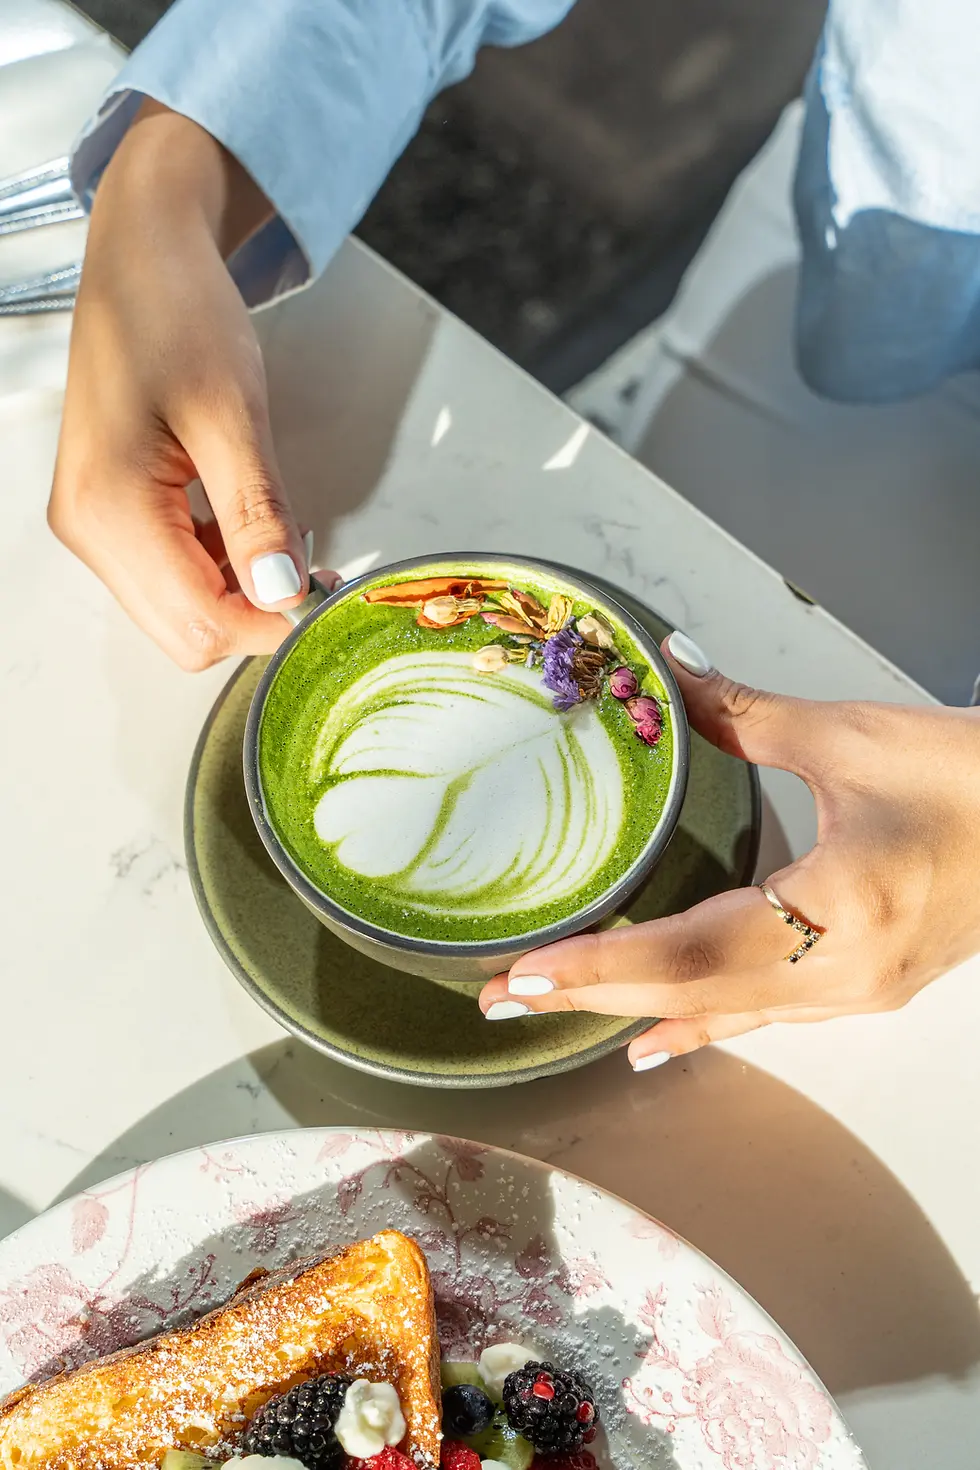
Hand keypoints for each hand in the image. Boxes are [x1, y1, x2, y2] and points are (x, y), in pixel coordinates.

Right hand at [50, 102, 331, 668]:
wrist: (143, 255)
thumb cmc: (178, 311)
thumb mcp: (233, 414)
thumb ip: (258, 514)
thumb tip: (282, 594)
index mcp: (110, 508)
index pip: (200, 623)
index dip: (271, 624)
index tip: (327, 597)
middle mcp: (88, 527)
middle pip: (185, 632)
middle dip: (256, 614)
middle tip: (315, 572)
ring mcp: (93, 523)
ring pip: (180, 610)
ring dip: (241, 594)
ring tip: (288, 544)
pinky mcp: (110, 511)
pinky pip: (171, 574)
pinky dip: (220, 568)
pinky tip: (250, 530)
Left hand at [480, 632, 979, 1067]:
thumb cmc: (976, 780)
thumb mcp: (853, 737)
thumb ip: (745, 712)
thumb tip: (668, 670)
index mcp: (840, 912)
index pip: (692, 952)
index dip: (603, 965)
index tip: (526, 972)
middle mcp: (843, 973)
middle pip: (694, 994)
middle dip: (592, 996)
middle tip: (501, 998)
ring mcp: (856, 989)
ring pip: (724, 1012)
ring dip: (633, 1009)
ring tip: (551, 1009)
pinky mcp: (865, 982)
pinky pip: (764, 1017)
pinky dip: (700, 1025)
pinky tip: (653, 1043)